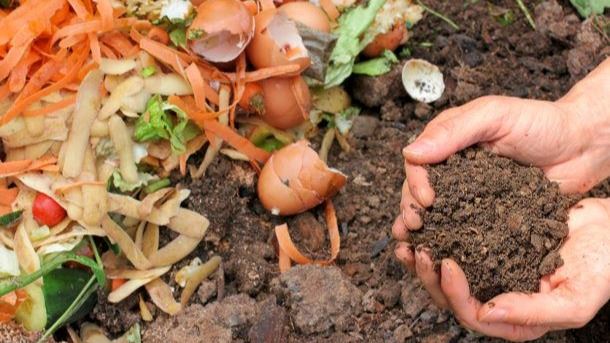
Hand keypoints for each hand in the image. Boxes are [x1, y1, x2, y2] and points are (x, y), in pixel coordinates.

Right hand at [394, 57, 609, 236]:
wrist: (584, 146)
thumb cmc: (541, 123)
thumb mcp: (494, 116)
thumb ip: (453, 131)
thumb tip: (410, 152)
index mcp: (449, 142)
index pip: (418, 163)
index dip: (415, 182)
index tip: (426, 200)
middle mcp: (454, 169)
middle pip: (420, 191)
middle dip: (412, 209)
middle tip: (415, 227)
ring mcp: (470, 194)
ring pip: (437, 213)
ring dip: (423, 230)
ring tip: (415, 247)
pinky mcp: (488, 215)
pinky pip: (465, 229)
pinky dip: (451, 242)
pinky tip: (442, 255)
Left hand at [394, 198, 609, 340]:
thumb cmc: (601, 267)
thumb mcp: (576, 298)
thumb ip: (533, 312)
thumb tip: (487, 312)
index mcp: (515, 318)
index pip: (472, 315)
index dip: (454, 294)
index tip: (446, 263)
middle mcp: (497, 296)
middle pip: (450, 296)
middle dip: (428, 276)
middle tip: (417, 249)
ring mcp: (490, 270)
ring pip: (446, 272)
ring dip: (423, 258)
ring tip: (408, 237)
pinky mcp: (487, 244)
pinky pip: (455, 242)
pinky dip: (438, 233)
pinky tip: (426, 220)